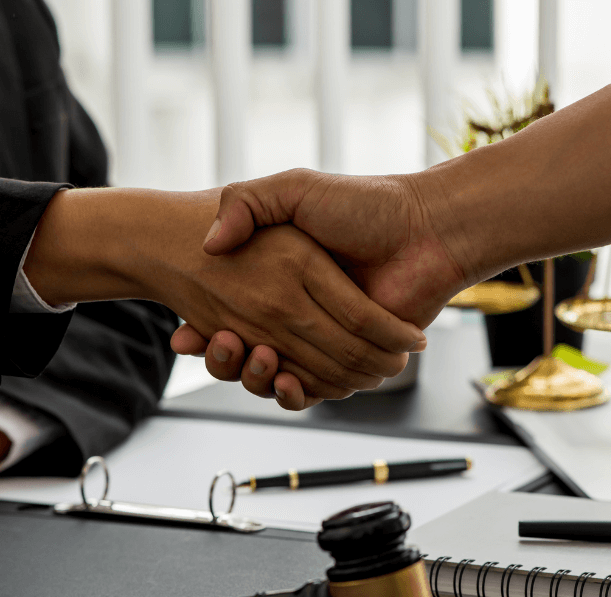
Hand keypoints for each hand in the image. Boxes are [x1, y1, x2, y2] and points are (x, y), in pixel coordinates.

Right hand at [170, 169, 466, 402]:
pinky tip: (286, 379)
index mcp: (279, 279)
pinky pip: (316, 389)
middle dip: (224, 359)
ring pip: (274, 377)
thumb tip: (210, 243)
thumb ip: (249, 203)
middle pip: (245, 354)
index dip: (202, 333)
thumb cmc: (364, 204)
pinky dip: (299, 392)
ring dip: (257, 378)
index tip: (183, 337)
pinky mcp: (351, 360)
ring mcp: (323, 338)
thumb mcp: (296, 189)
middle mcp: (296, 312)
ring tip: (256, 357)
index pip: (227, 316)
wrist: (427, 229)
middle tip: (220, 342)